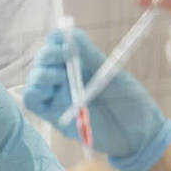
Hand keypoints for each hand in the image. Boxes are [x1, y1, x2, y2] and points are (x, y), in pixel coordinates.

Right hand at [23, 28, 170, 170]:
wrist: (138, 136)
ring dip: (41, 74)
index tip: (64, 42)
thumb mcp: (113, 75)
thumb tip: (72, 34)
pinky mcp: (54, 115)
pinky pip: (32, 101)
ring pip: (34, 78)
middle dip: (48, 55)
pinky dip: (33, 93)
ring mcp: (59, 95)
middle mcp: (67, 76)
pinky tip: (47, 92)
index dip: (56, 39)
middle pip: (44, 59)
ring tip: (59, 77)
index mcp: (82, 62)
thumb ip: (91, 56)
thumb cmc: (131, 102)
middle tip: (63, 58)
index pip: (59, 43)